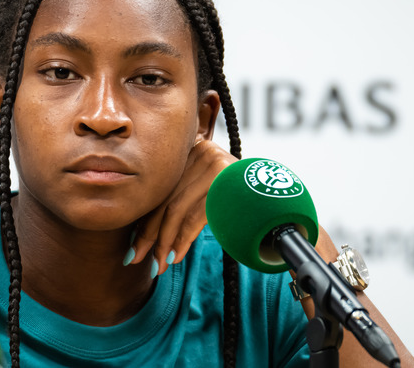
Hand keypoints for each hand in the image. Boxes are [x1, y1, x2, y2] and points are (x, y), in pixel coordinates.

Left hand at [126, 139, 237, 275]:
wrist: (280, 202)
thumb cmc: (240, 203)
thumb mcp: (207, 191)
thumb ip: (181, 197)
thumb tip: (143, 231)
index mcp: (193, 149)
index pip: (161, 190)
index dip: (144, 218)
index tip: (133, 244)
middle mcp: (202, 152)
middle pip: (165, 198)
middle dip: (148, 234)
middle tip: (136, 258)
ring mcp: (215, 166)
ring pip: (176, 209)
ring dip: (164, 242)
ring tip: (158, 265)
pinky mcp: (226, 184)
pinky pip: (195, 217)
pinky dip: (182, 240)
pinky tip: (175, 257)